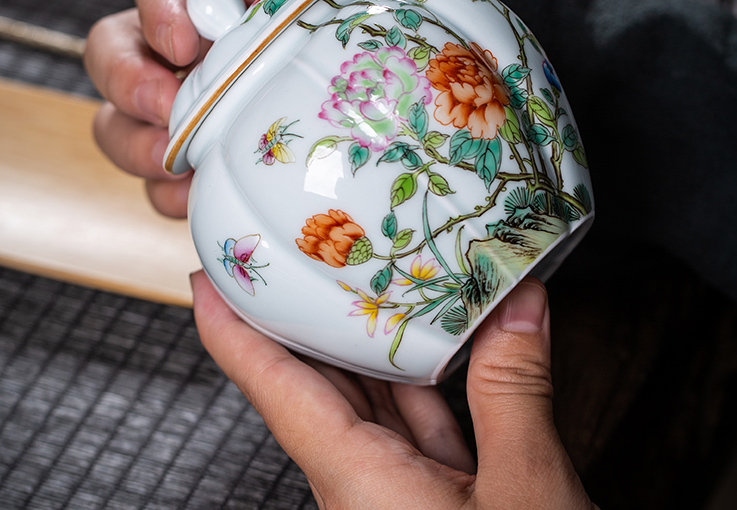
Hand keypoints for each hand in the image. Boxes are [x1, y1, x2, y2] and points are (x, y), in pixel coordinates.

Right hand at [84, 0, 494, 216]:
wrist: (455, 43)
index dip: (156, 9)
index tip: (184, 45)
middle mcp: (211, 31)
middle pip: (122, 51)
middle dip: (129, 85)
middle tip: (167, 114)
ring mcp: (215, 94)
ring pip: (133, 119)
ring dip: (142, 148)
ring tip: (184, 170)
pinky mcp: (231, 147)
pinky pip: (178, 176)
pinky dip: (177, 192)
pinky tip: (206, 201)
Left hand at [192, 272, 593, 508]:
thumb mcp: (524, 494)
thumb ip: (515, 392)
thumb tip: (517, 303)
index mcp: (356, 482)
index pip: (273, 388)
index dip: (232, 328)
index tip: (209, 275)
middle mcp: (359, 486)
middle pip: (316, 384)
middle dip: (306, 317)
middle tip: (306, 255)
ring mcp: (394, 496)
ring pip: (367, 404)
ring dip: (375, 344)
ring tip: (379, 282)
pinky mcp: (429, 503)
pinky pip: (411, 429)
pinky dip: (425, 384)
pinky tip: (447, 347)